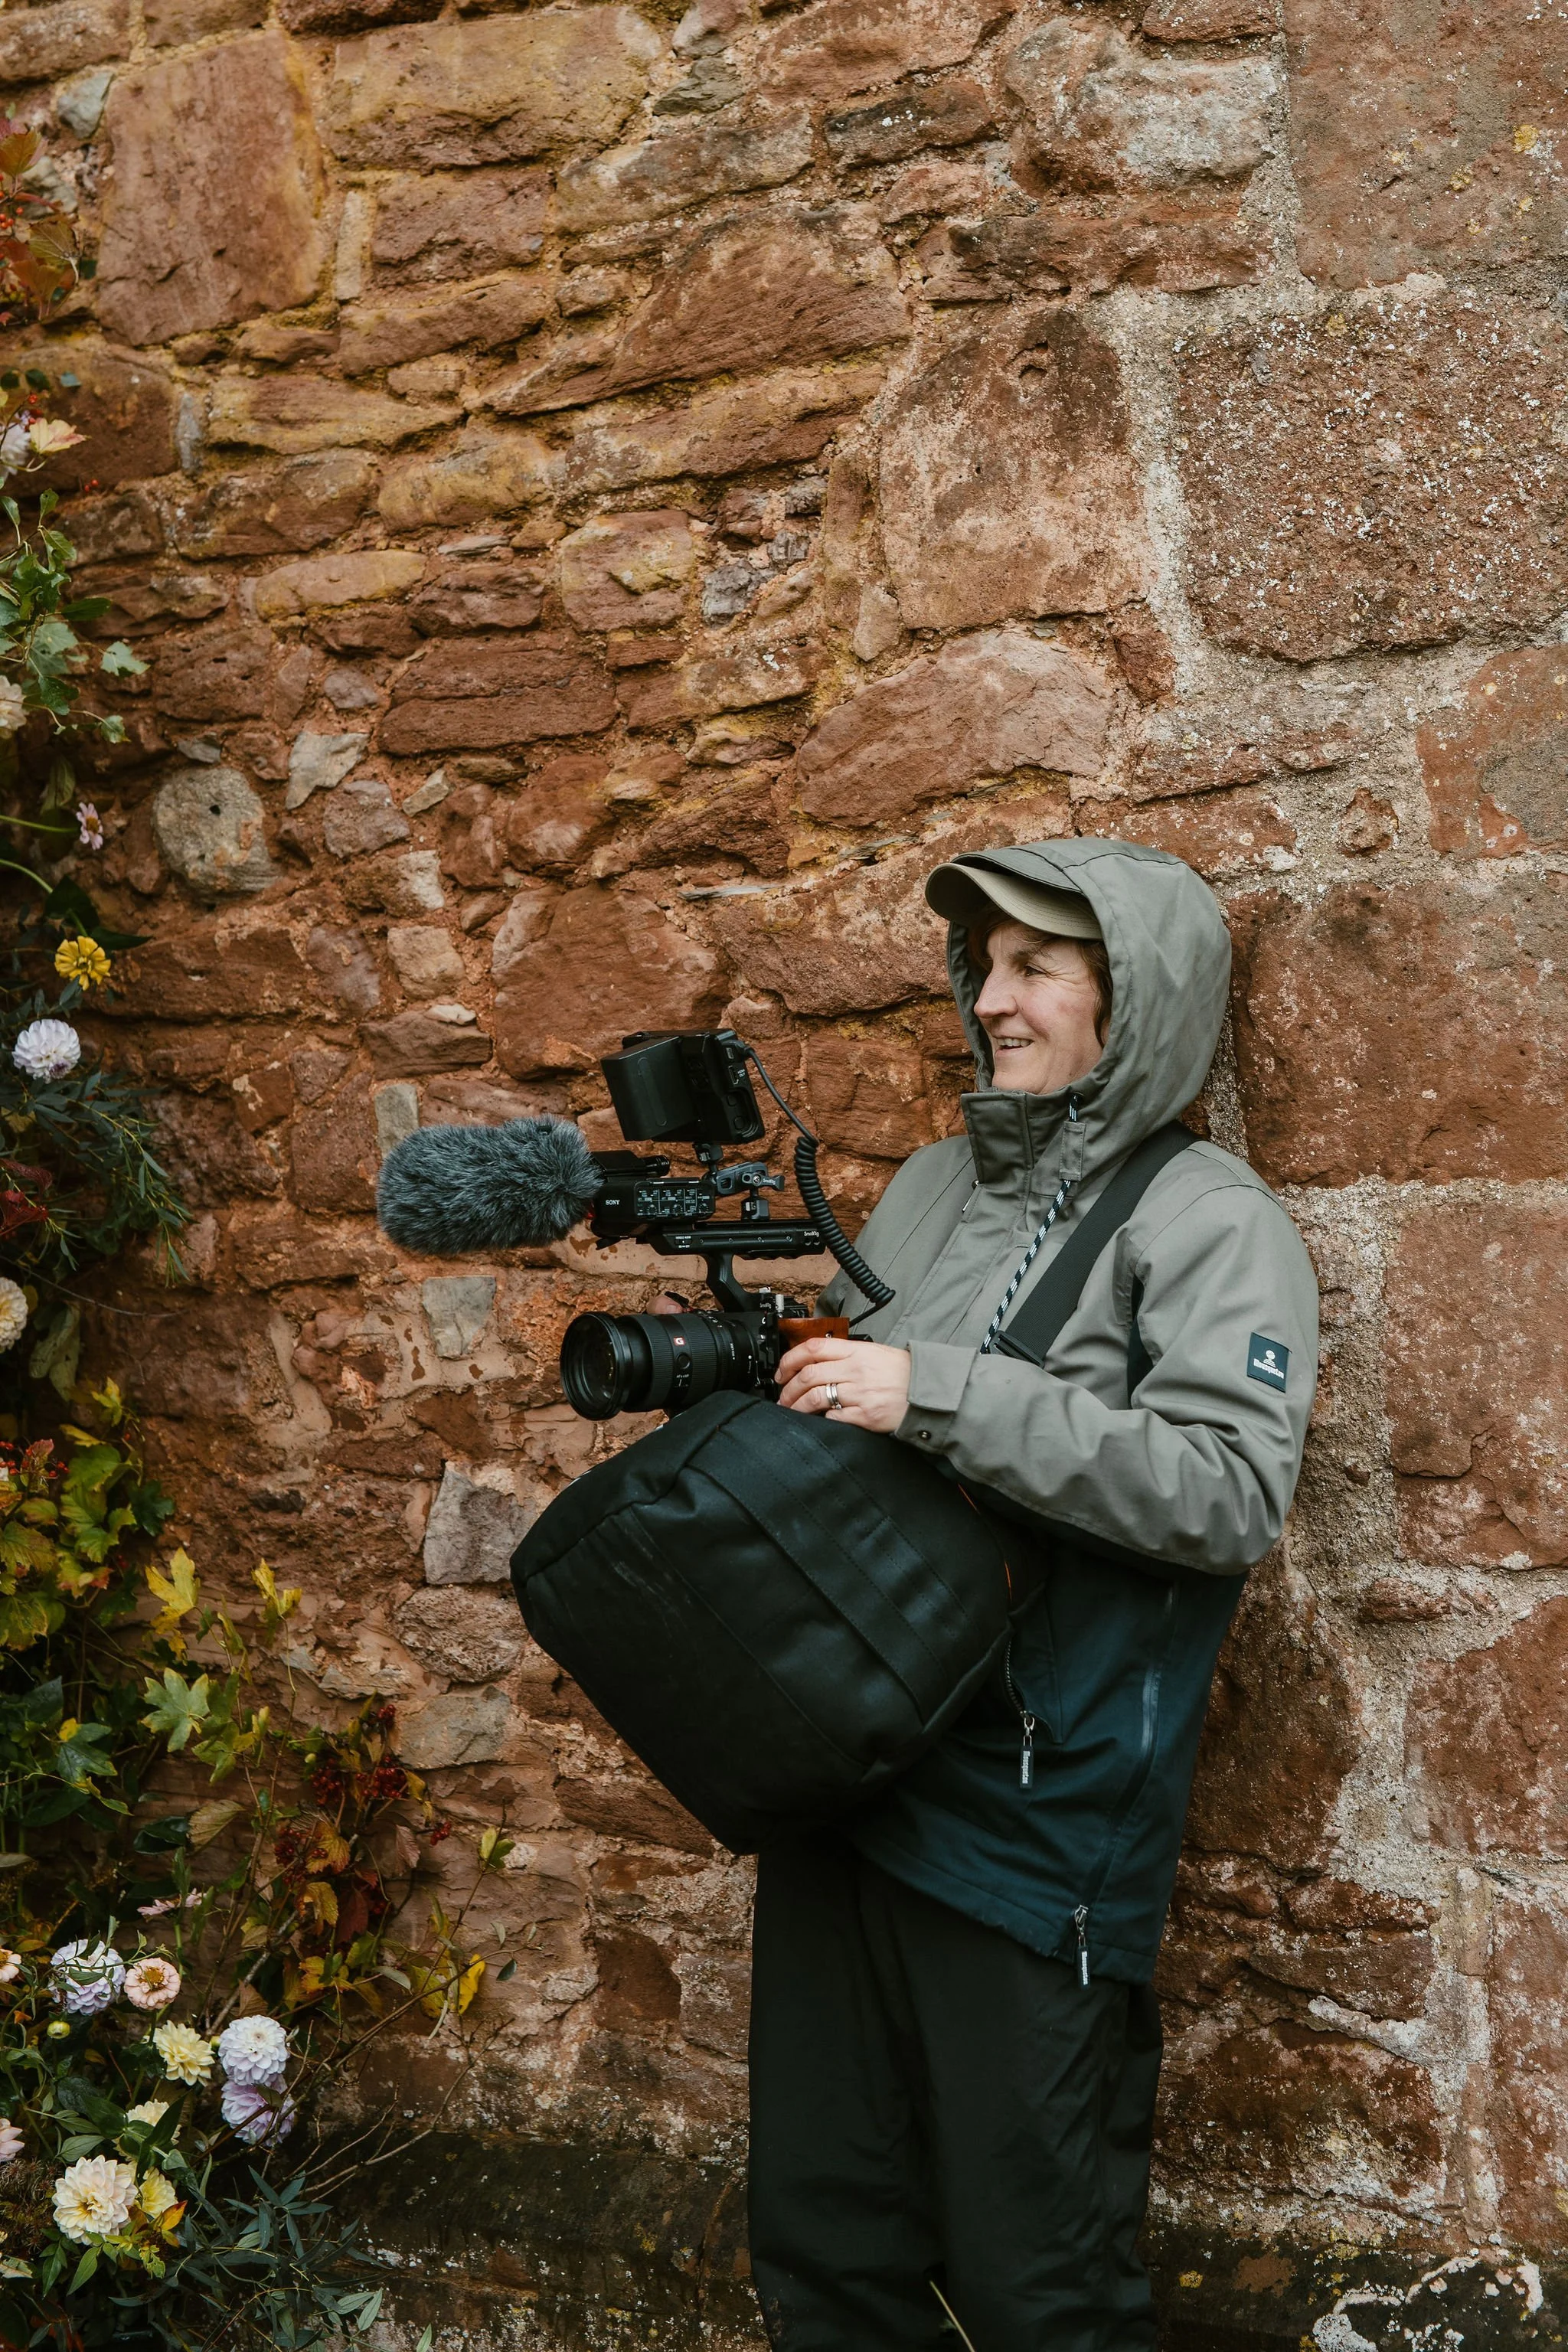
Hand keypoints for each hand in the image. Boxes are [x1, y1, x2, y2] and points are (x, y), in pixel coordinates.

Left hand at [775, 1336, 910, 1434]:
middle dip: (788, 1388)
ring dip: (798, 1405)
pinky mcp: (865, 1415)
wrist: (928, 1390)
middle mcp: (855, 1370)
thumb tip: (816, 1361)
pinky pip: (834, 1416)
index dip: (790, 1359)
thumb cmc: (903, 1372)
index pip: (813, 1348)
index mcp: (856, 1351)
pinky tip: (820, 1418)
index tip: (782, 1371)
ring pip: (816, 1397)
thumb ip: (846, 1354)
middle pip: (809, 1375)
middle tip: (783, 1395)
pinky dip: (822, 1418)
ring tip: (792, 1409)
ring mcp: (860, 1393)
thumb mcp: (874, 1352)